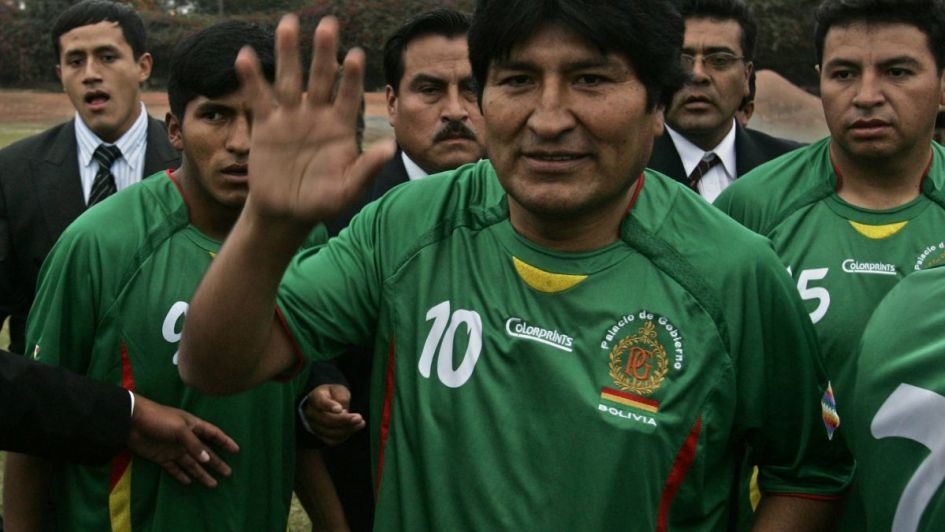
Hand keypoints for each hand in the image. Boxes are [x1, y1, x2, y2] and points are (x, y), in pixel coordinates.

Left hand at [128, 394, 239, 487]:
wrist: (132, 422)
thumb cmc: (160, 420)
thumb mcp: (180, 429)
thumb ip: (194, 444)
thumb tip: (207, 459)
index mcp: (193, 427)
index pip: (213, 434)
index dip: (225, 441)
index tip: (236, 450)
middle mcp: (186, 439)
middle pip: (205, 453)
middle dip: (216, 462)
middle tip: (228, 473)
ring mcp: (174, 449)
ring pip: (192, 464)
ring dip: (202, 473)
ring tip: (213, 484)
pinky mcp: (161, 457)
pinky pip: (174, 468)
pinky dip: (181, 475)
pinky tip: (189, 482)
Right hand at [236, 15, 393, 226]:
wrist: (287, 212)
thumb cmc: (323, 201)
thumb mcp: (348, 190)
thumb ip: (367, 169)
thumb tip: (391, 148)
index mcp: (341, 127)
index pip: (349, 96)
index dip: (351, 76)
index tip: (355, 54)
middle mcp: (317, 114)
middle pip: (321, 78)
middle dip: (324, 52)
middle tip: (328, 24)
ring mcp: (291, 117)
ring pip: (289, 79)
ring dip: (288, 53)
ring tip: (287, 24)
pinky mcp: (266, 125)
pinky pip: (259, 98)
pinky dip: (252, 78)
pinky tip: (245, 55)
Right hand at [303, 384, 364, 444]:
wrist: (328, 401)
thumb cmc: (334, 394)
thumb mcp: (339, 389)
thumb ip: (341, 397)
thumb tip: (343, 410)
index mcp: (315, 397)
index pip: (320, 403)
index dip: (329, 406)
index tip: (340, 408)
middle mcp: (311, 413)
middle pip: (326, 420)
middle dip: (344, 420)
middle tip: (359, 417)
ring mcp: (314, 426)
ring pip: (329, 432)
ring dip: (347, 429)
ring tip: (361, 423)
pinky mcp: (320, 435)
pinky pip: (332, 440)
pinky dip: (345, 436)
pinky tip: (355, 428)